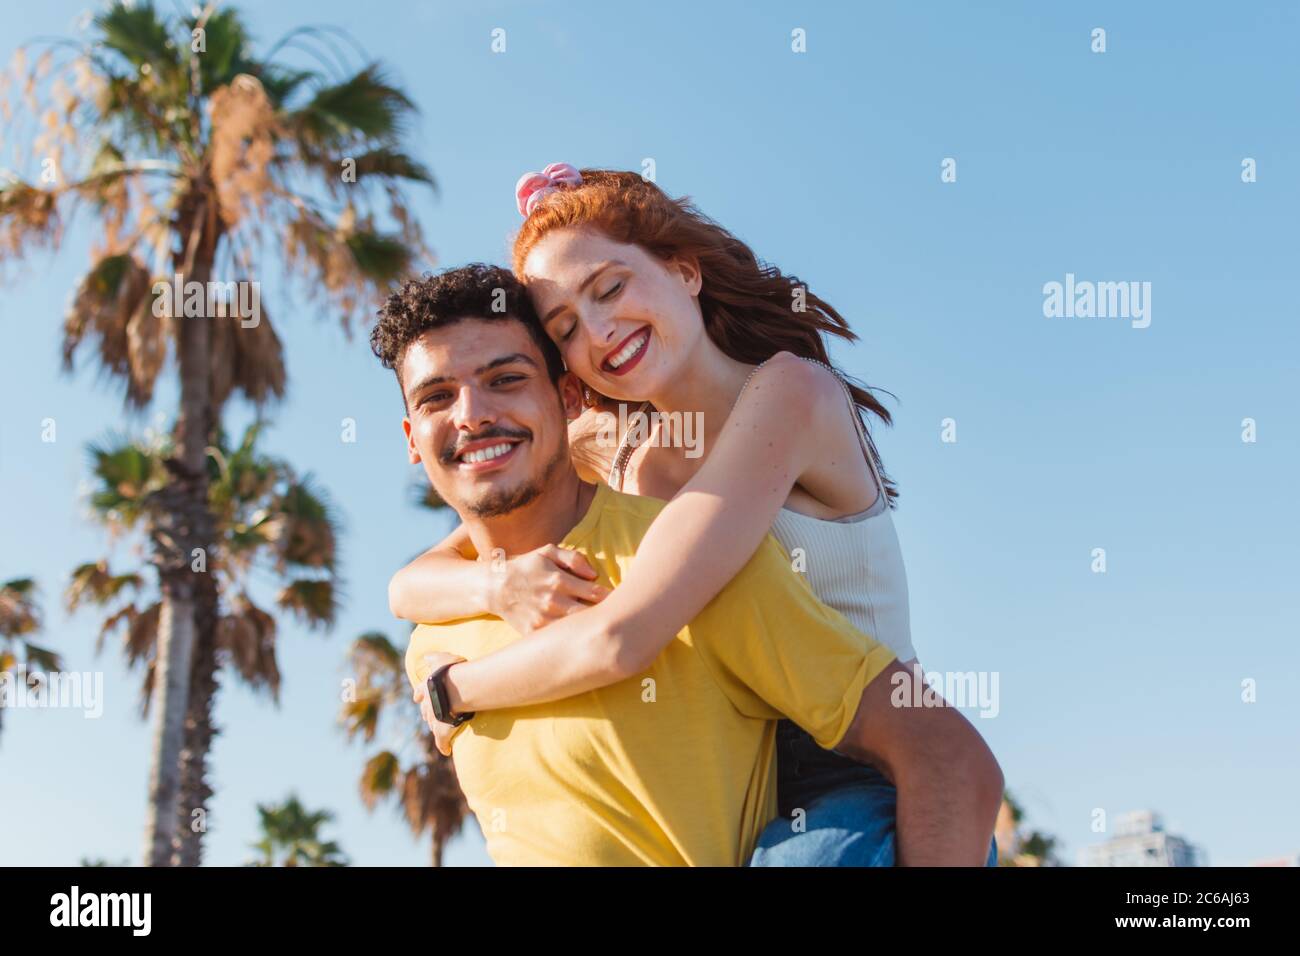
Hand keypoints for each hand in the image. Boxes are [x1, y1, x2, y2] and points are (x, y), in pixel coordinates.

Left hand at [413, 653, 464, 755]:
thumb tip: (425, 656)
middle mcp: (428, 705)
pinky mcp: (443, 732)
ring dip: (434, 726)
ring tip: (437, 729)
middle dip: (427, 713)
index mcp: (425, 689)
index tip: (418, 699)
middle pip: (425, 712)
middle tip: (428, 716)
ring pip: (432, 725)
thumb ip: (433, 657)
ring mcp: (435, 719)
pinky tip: (446, 751)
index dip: (419, 696)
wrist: (455, 688)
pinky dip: (444, 747)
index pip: (420, 694)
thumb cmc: (450, 672)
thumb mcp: (440, 658)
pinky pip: (442, 742)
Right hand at [489, 544, 610, 633]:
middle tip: (620, 619)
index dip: (612, 599)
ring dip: (590, 629)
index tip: (622, 602)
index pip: (596, 594)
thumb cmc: (526, 567)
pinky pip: (557, 639)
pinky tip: (581, 638)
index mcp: (559, 581)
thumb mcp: (547, 552)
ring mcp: (543, 619)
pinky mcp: (534, 632)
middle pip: (589, 615)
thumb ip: (573, 558)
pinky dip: (570, 639)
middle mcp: (552, 601)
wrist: (494, 587)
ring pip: (575, 630)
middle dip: (605, 617)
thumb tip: (594, 574)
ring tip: (605, 631)